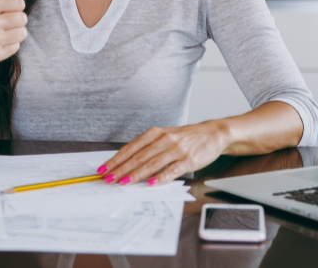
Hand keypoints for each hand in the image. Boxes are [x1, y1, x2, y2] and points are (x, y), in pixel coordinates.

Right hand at [0, 0, 26, 69]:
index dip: (14, 6)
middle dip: (15, 20)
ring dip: (15, 32)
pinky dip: (10, 45)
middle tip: (2, 21)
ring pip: (22, 33)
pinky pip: (16, 47)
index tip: (3, 9)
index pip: (20, 3)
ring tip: (1, 32)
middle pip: (23, 18)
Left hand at [97, 121, 229, 186]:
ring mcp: (176, 149)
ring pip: (152, 163)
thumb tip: (128, 163)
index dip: (116, 159)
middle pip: (139, 156)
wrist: (213, 133)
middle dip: (121, 168)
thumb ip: (149, 148)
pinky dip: (160, 178)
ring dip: (136, 174)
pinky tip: (151, 184)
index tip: (104, 168)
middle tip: (108, 178)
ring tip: (124, 182)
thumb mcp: (165, 136)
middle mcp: (165, 139)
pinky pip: (172, 170)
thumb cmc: (187, 137)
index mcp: (156, 133)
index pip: (131, 148)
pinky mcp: (188, 159)